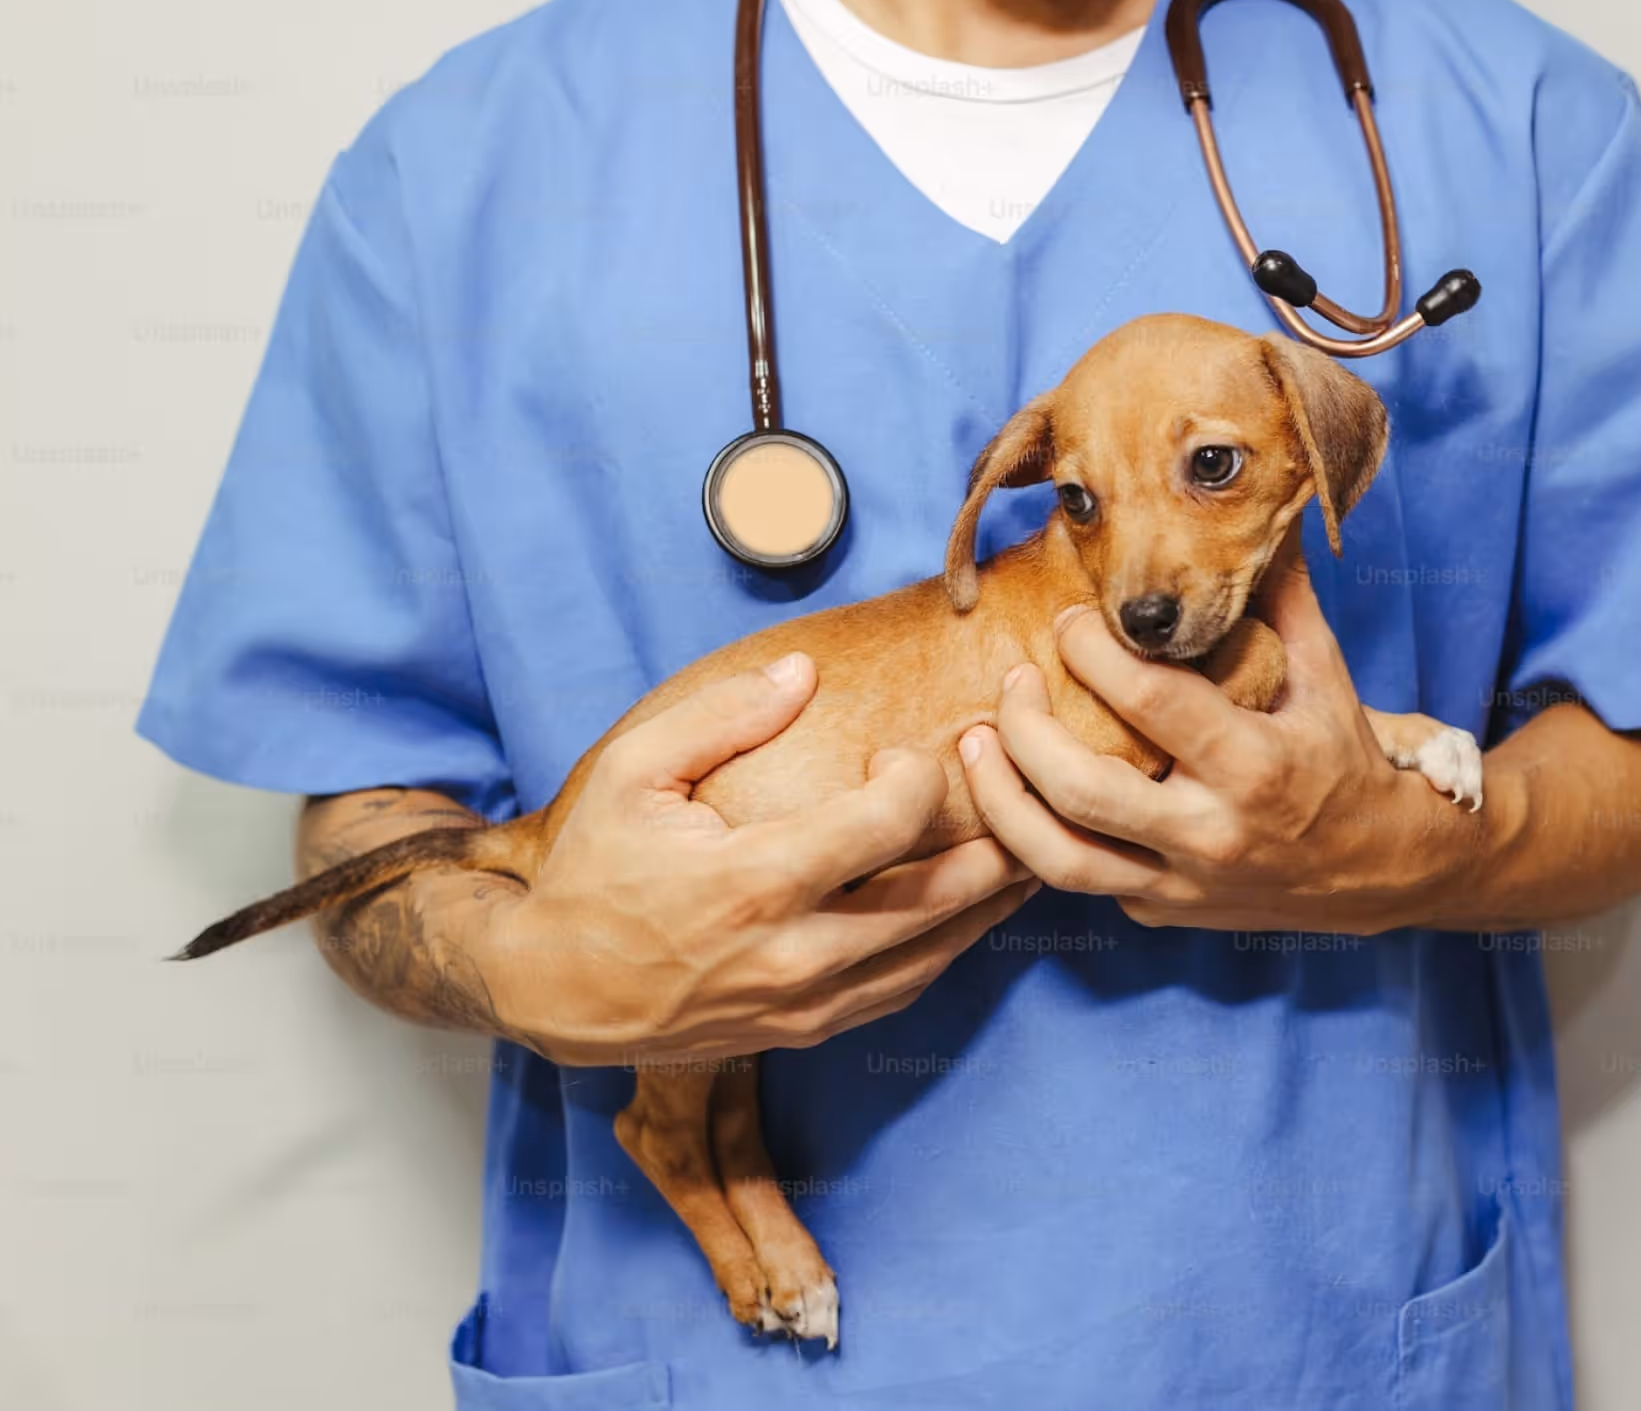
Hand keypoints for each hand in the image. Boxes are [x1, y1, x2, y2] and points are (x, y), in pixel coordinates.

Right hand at [483, 652, 1034, 1064]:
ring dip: (987, 904)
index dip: (918, 776)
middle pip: (937, 900)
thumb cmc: (590, 873)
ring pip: (933, 955)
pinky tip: (966, 913)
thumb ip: (721, 715)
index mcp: (754, 880)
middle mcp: (793, 952)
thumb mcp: (630, 772)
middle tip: (1019, 793)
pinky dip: (944, 949)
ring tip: (1026, 854)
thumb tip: (802, 672)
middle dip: (993, 841)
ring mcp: (804, 1003)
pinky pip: (901, 991)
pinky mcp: (805, 1030)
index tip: (902, 753)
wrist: (552, 993)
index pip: (885, 823)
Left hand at [957, 530, 1460, 933]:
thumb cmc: (1342, 756)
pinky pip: (1079, 878)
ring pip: (1059, 860)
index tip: (1067, 619)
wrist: (1380, 870)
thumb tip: (1266, 510)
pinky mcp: (1159, 911)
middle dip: (1024, 731)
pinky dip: (1033, 836)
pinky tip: (1010, 790)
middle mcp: (1211, 833)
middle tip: (1008, 682)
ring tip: (971, 745)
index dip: (1094, 653)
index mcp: (1254, 765)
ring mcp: (1181, 883)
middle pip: (1083, 791)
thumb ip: (1282, 596)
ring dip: (999, 801)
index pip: (1153, 702)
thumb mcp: (1324, 675)